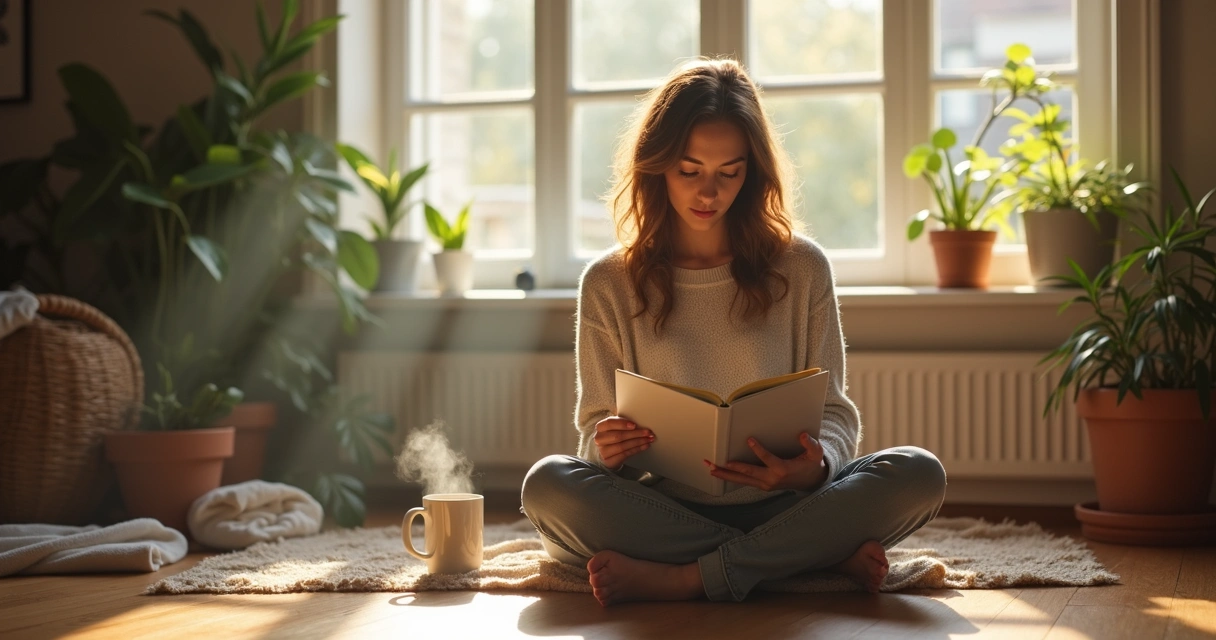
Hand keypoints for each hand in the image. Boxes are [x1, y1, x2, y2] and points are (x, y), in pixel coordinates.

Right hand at [594, 416, 653, 469]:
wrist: (607, 453)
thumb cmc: (613, 436)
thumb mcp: (616, 427)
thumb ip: (623, 422)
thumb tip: (639, 420)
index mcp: (600, 427)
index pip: (609, 423)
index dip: (622, 423)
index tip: (634, 425)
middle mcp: (599, 439)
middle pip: (618, 436)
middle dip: (635, 434)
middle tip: (648, 432)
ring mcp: (603, 451)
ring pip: (623, 446)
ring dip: (638, 442)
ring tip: (648, 439)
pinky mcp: (609, 461)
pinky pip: (625, 454)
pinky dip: (637, 449)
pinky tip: (645, 446)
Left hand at [705, 432, 826, 491]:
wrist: (811, 482)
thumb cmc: (811, 464)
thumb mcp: (815, 454)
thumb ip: (810, 444)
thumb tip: (802, 435)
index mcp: (783, 470)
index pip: (768, 459)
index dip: (758, 450)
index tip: (749, 440)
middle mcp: (771, 479)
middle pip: (748, 473)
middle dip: (730, 468)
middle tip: (715, 463)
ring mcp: (765, 484)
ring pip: (742, 480)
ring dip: (725, 475)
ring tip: (710, 469)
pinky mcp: (762, 485)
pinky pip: (744, 481)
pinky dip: (731, 477)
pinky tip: (719, 473)